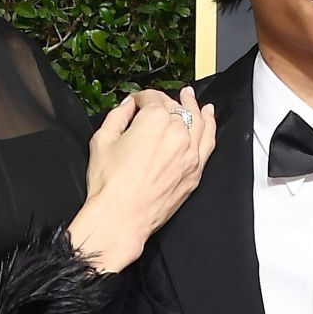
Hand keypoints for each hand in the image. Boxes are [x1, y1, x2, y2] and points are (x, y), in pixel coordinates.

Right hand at [71, 87, 217, 270]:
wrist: (122, 217)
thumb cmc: (110, 184)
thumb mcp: (102, 140)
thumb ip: (117, 116)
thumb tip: (127, 106)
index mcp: (154, 119)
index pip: (151, 98)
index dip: (140, 98)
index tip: (134, 103)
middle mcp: (177, 132)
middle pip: (174, 108)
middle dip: (163, 102)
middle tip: (156, 101)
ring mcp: (190, 152)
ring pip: (196, 120)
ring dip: (193, 105)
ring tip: (189, 96)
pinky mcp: (195, 170)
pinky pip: (208, 141)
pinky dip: (209, 126)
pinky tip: (208, 117)